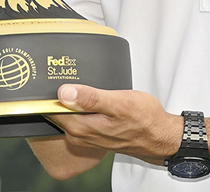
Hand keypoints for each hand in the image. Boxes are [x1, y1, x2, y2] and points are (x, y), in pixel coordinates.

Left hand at [47, 84, 182, 164]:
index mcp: (80, 127)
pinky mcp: (94, 133)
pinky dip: (79, 106)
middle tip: (65, 71)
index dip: (49, 91)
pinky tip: (89, 95)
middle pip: (56, 111)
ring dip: (69, 99)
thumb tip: (64, 92)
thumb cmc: (144, 119)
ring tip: (78, 80)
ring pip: (67, 114)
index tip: (52, 74)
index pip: (50, 109)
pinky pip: (78, 117)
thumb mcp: (119, 103)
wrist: (160, 137)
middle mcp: (79, 134)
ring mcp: (86, 135)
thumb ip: (91, 98)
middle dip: (57, 92)